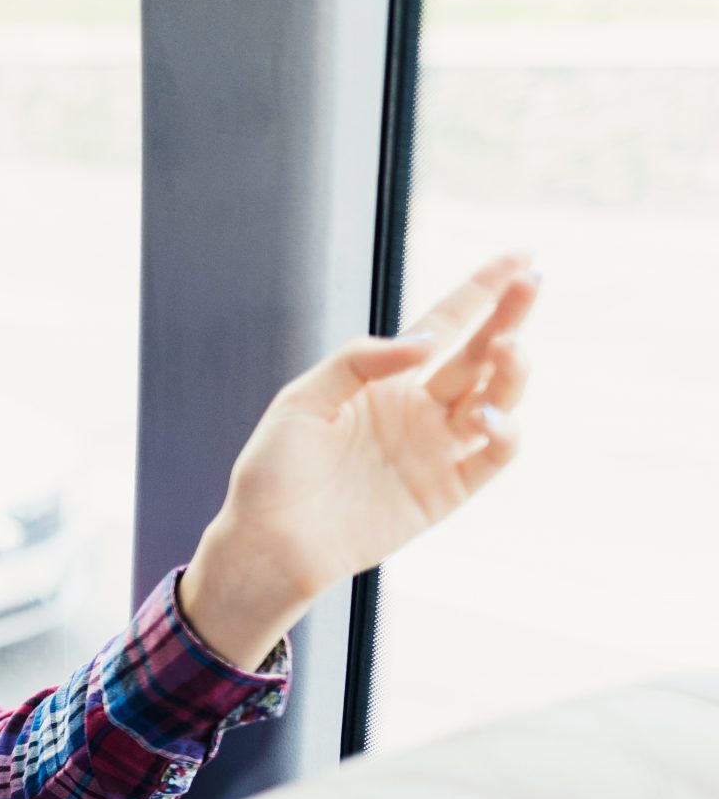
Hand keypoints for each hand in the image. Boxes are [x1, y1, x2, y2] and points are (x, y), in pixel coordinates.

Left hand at [180, 254, 542, 667]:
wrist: (267, 543)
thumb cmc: (273, 472)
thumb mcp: (301, 402)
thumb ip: (358, 363)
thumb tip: (423, 340)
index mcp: (384, 380)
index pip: (444, 325)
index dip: (481, 291)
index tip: (519, 256)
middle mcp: (418, 409)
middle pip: (479, 353)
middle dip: (509, 315)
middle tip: (532, 282)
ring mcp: (436, 449)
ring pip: (496, 398)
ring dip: (511, 371)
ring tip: (507, 347)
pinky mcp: (446, 491)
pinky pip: (492, 456)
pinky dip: (503, 433)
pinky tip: (486, 415)